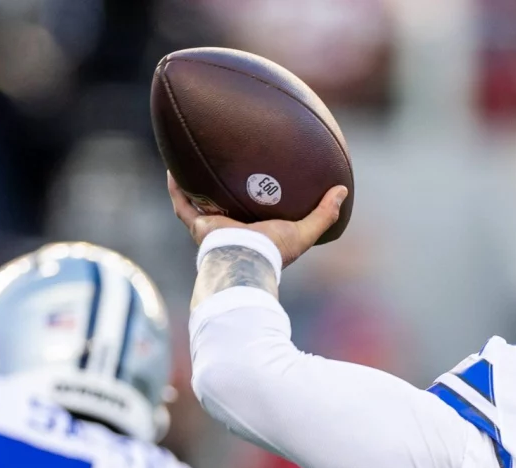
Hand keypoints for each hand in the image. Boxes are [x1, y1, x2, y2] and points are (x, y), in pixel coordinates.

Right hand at [167, 173, 346, 267]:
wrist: (248, 258)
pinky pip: (182, 204)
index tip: (257, 179)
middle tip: (224, 164)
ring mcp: (213, 228)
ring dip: (195, 185)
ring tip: (193, 160)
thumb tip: (342, 189)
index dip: (254, 198)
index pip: (253, 213)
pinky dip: (176, 188)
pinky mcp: (199, 226)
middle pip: (225, 205)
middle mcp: (232, 230)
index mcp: (255, 232)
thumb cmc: (275, 250)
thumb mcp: (305, 230)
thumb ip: (324, 213)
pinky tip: (172, 168)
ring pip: (200, 203)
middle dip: (223, 188)